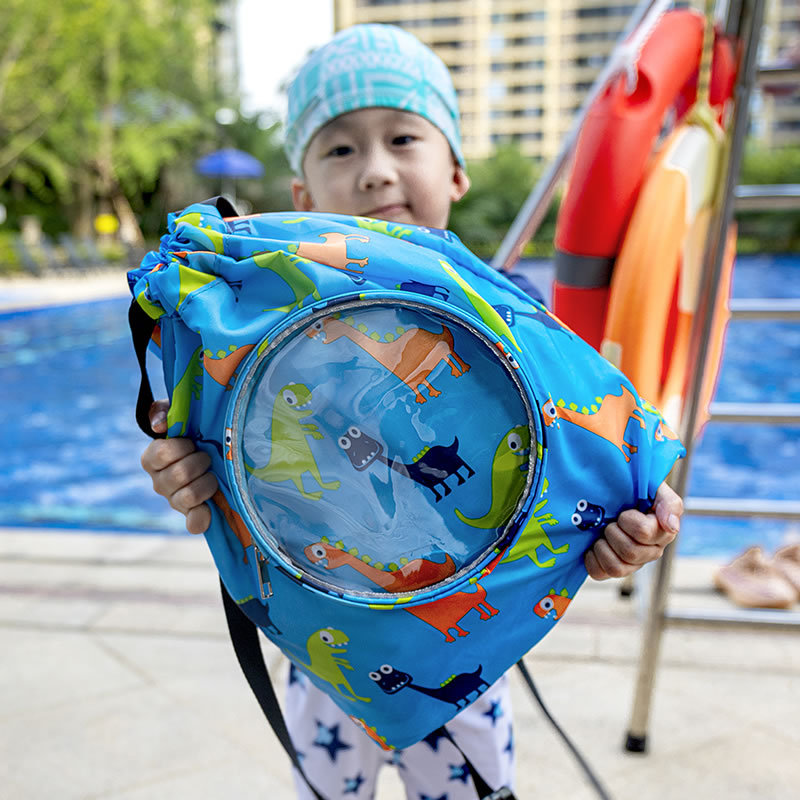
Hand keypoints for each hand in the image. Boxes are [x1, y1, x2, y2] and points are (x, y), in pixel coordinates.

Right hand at [141, 399, 217, 533]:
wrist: (216, 452)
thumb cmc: (194, 431)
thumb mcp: (178, 415)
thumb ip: (163, 411)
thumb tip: (159, 426)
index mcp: (152, 459)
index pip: (162, 453)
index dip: (182, 446)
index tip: (192, 442)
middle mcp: (159, 482)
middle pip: (179, 474)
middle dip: (200, 462)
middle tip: (207, 457)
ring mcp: (174, 500)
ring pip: (189, 495)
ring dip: (207, 482)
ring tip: (212, 475)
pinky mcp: (192, 515)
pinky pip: (194, 523)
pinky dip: (201, 518)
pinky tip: (209, 509)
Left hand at [585, 481, 682, 580]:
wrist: (612, 494)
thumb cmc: (635, 492)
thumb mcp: (654, 488)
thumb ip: (669, 504)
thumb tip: (672, 527)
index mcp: (662, 533)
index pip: (643, 532)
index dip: (627, 520)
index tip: (624, 512)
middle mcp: (650, 552)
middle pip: (630, 552)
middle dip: (613, 532)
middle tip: (611, 522)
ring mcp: (633, 564)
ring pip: (616, 568)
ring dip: (602, 547)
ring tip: (602, 535)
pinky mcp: (613, 570)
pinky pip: (600, 573)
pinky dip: (592, 559)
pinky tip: (593, 546)